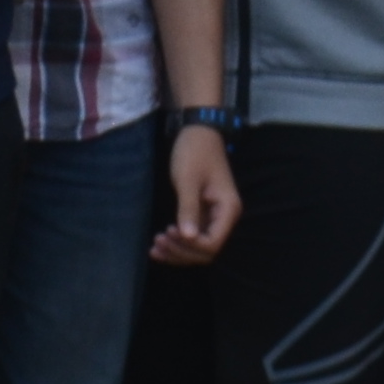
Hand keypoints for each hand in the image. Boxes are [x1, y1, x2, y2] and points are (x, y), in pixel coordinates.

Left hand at [153, 122, 240, 264]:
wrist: (197, 132)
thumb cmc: (194, 153)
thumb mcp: (188, 180)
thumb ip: (188, 209)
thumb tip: (188, 237)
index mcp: (228, 209)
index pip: (213, 243)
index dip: (191, 246)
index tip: (170, 233)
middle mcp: (224, 217)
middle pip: (206, 251)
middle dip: (182, 251)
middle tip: (158, 240)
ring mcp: (213, 217)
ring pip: (198, 247)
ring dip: (177, 251)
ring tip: (156, 247)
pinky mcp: (202, 215)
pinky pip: (191, 237)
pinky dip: (176, 243)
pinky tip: (158, 245)